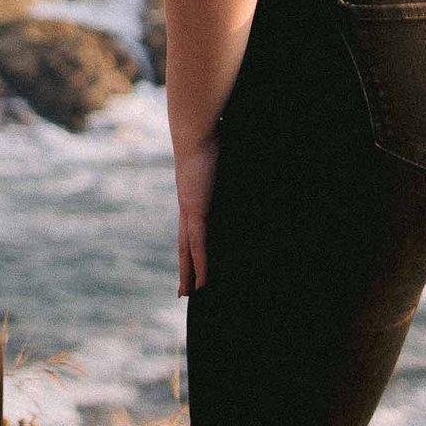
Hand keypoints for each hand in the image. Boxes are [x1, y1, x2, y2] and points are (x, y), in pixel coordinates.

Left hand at [175, 138, 216, 297]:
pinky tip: (200, 283)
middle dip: (184, 269)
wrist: (194, 130)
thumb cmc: (210, 136)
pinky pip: (198, 245)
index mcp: (193, 196)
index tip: (191, 264)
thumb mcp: (222, 157)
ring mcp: (190, 210)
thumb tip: (242, 158)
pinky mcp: (195, 210)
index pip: (191, 228)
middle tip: (183, 291)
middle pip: (185, 245)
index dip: (190, 247)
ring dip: (187, 274)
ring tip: (187, 294)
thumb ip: (228, 165)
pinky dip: (199, 265)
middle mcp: (188, 206)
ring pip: (187, 251)